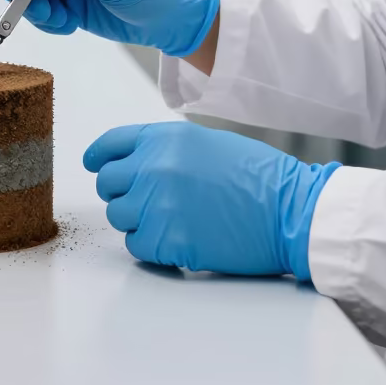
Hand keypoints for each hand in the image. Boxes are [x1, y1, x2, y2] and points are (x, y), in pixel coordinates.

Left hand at [83, 122, 338, 277]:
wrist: (290, 209)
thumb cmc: (256, 175)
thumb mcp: (204, 142)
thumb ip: (163, 149)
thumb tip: (132, 161)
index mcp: (162, 138)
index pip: (109, 145)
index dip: (99, 157)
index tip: (94, 165)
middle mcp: (153, 167)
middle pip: (107, 183)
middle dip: (120, 191)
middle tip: (142, 199)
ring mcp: (159, 205)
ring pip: (118, 215)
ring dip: (136, 219)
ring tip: (167, 219)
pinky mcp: (170, 241)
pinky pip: (137, 245)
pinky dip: (150, 246)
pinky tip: (174, 238)